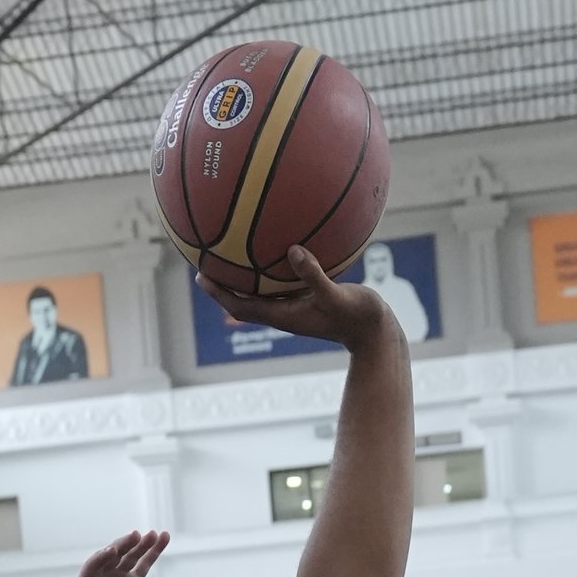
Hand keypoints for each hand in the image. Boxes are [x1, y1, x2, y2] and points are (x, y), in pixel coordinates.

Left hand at [60, 530, 168, 576]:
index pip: (94, 563)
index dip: (103, 557)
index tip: (113, 551)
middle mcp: (103, 573)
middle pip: (114, 554)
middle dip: (124, 545)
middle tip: (136, 536)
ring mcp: (119, 575)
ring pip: (131, 556)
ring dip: (143, 544)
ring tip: (155, 534)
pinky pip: (144, 565)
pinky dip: (153, 553)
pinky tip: (162, 539)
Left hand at [201, 245, 393, 350]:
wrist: (376, 331)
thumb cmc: (359, 317)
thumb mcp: (338, 296)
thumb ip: (315, 276)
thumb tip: (294, 250)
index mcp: (284, 315)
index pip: (242, 306)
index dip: (220, 293)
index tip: (201, 275)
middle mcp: (284, 311)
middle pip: (244, 299)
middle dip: (223, 283)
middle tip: (203, 259)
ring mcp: (296, 306)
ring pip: (261, 291)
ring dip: (243, 276)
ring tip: (229, 251)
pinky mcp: (308, 299)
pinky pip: (282, 282)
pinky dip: (272, 267)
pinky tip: (278, 245)